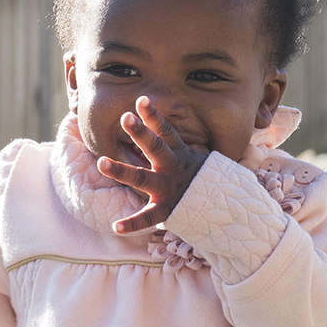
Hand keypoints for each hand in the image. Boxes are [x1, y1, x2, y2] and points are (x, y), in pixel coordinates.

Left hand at [96, 96, 207, 233]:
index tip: (141, 100)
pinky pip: (148, 217)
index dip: (154, 116)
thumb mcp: (192, 157)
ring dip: (121, 170)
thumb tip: (160, 123)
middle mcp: (172, 168)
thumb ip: (175, 144)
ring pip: (143, 178)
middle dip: (140, 132)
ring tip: (100, 162)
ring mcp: (168, 188)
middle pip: (155, 147)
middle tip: (125, 117)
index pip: (166, 131)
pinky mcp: (166, 209)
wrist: (225, 208)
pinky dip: (132, 223)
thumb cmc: (201, 179)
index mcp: (179, 154)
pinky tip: (115, 226)